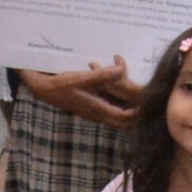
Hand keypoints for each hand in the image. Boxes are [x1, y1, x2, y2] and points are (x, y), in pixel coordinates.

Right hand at [24, 57, 143, 125]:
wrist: (42, 88)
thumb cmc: (60, 84)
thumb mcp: (80, 78)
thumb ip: (102, 75)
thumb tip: (121, 69)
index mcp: (98, 109)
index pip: (127, 118)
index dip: (141, 111)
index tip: (149, 96)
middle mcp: (98, 114)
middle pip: (126, 121)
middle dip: (138, 112)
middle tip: (146, 95)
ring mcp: (95, 111)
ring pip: (119, 116)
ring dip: (128, 106)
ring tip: (134, 90)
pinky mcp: (91, 106)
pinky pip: (111, 108)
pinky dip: (118, 101)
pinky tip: (117, 85)